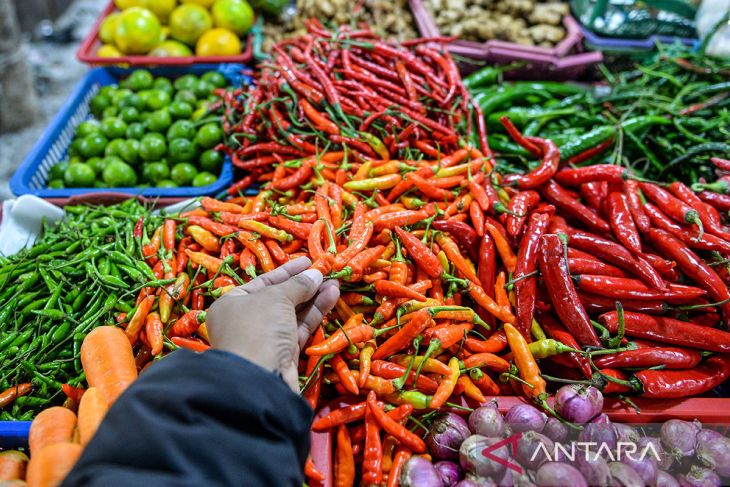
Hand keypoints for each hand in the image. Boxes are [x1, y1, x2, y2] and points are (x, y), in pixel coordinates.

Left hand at [206, 257, 339, 391]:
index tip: (307, 261)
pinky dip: (315, 313)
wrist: (258, 378)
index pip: (263, 282)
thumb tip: (315, 274)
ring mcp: (265, 339)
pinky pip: (300, 328)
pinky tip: (331, 297)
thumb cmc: (258, 327)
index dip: (287, 271)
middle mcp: (246, 321)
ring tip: (335, 283)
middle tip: (326, 272)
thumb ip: (297, 284)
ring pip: (293, 313)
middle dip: (304, 285)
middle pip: (280, 298)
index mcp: (233, 303)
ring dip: (314, 298)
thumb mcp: (276, 297)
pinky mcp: (283, 354)